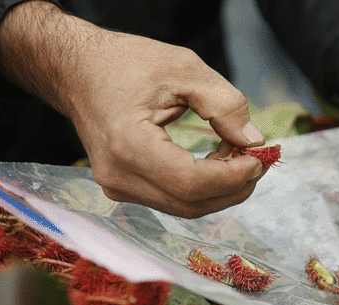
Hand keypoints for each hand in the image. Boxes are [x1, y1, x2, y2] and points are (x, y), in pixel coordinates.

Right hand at [0, 1, 265, 217]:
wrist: (78, 71)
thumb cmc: (126, 63)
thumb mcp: (184, 68)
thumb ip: (225, 104)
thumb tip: (254, 141)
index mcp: (129, 145)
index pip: (191, 183)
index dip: (232, 177)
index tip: (259, 158)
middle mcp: (119, 177)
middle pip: (191, 203)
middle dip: (234, 187)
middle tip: (259, 159)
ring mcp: (118, 188)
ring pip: (186, 207)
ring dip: (222, 189)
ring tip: (241, 158)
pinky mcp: (124, 189)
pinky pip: (174, 199)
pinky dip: (203, 188)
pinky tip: (219, 163)